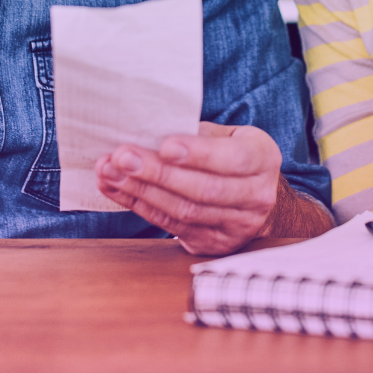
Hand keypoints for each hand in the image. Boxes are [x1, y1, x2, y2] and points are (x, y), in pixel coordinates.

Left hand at [94, 122, 282, 255]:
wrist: (254, 199)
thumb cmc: (232, 156)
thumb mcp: (228, 136)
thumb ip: (198, 134)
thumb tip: (149, 129)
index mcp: (262, 159)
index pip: (233, 159)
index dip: (198, 154)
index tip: (165, 145)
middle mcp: (256, 196)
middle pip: (203, 189)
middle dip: (158, 174)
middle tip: (122, 157)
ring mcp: (236, 226)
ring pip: (184, 211)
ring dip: (141, 191)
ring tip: (110, 172)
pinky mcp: (213, 244)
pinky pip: (171, 226)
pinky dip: (140, 206)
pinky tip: (117, 189)